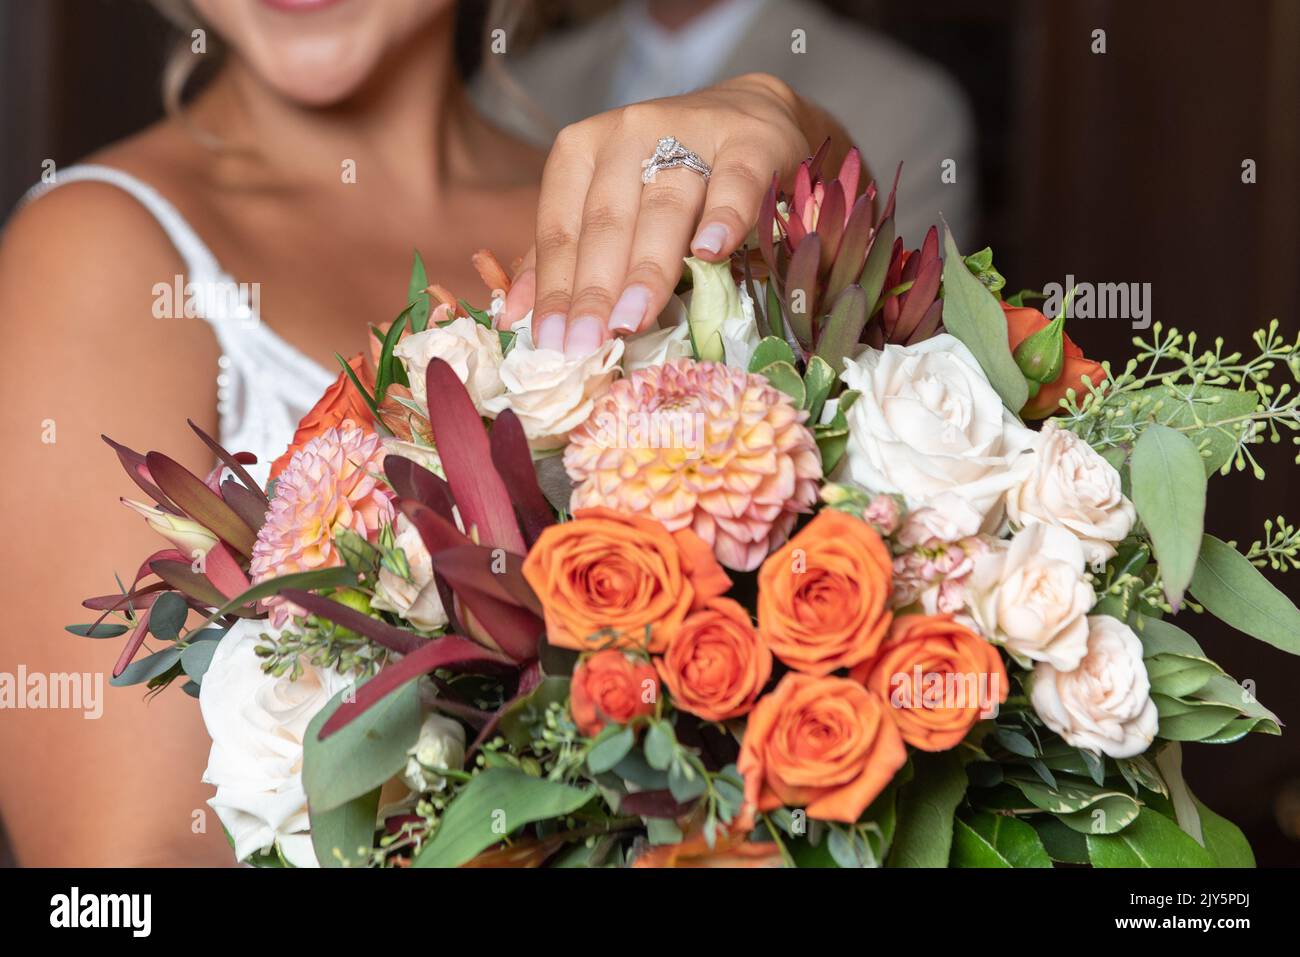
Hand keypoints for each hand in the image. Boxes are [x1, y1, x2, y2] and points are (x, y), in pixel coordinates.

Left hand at [498, 73, 849, 355]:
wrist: (750, 114)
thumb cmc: (667, 173)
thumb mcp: (609, 204)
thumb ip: (564, 255)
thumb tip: (513, 320)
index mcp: (583, 150)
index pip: (562, 227)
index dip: (555, 288)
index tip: (551, 342)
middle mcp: (629, 132)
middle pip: (607, 222)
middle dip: (595, 291)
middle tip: (586, 346)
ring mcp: (691, 131)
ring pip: (664, 208)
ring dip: (647, 269)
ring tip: (632, 321)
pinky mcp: (750, 141)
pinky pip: (733, 182)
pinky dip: (723, 217)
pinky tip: (711, 253)